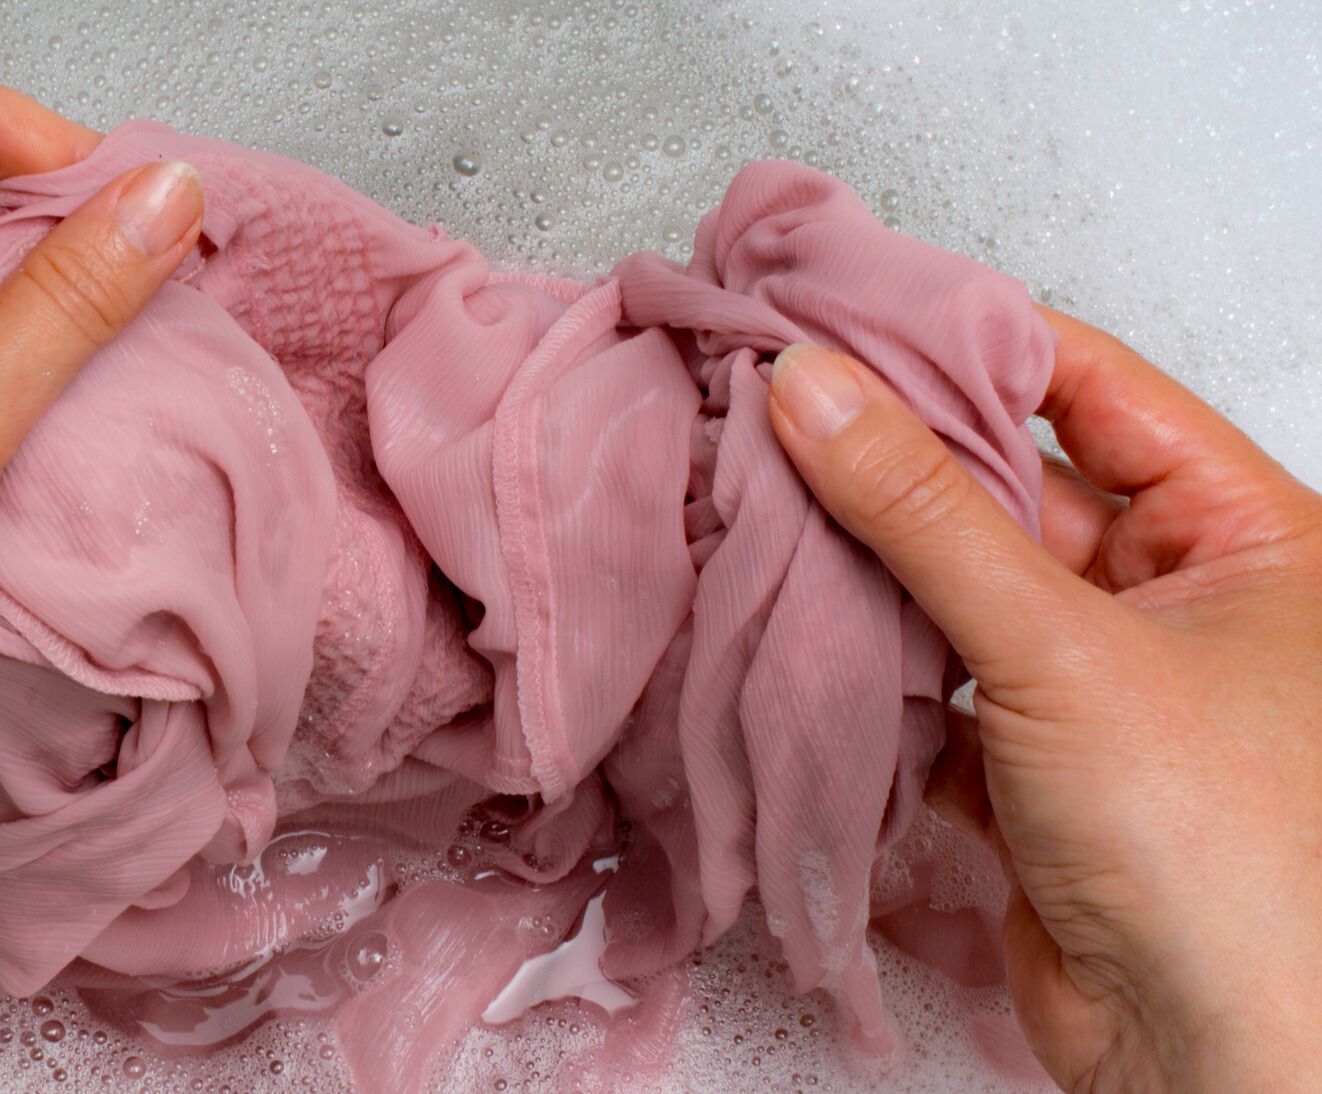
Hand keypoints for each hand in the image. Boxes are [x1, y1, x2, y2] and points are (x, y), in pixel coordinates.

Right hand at [767, 312, 1321, 1091]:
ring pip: (966, 586)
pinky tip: (805, 622)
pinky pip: (940, 678)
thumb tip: (820, 390)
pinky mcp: (1035, 764)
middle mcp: (1180, 601)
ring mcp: (1101, 685)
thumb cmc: (1220, 850)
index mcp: (1248, 538)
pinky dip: (877, 659)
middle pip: (1018, 486)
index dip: (979, 345)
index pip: (1099, 390)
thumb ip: (925, 512)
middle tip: (781, 401)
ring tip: (768, 499)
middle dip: (903, 458)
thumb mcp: (1063, 643)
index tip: (860, 309)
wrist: (1203, 1055)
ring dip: (877, 563)